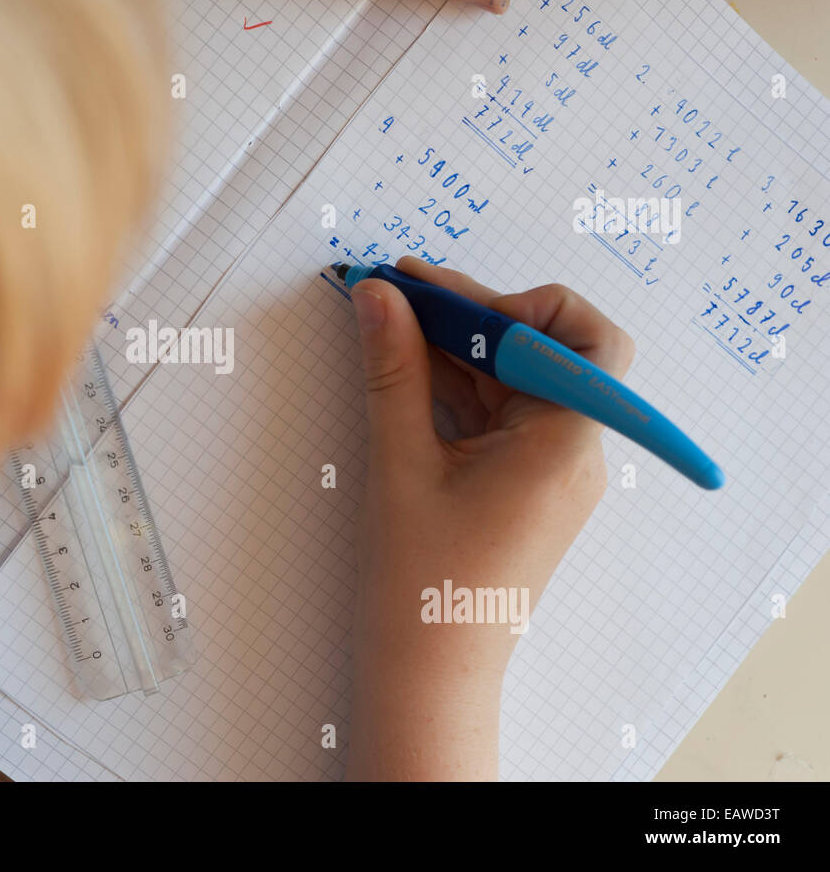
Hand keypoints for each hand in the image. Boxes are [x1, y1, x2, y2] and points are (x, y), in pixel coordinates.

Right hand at [345, 256, 633, 779]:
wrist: (426, 674)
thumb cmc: (422, 584)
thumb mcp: (401, 464)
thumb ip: (393, 371)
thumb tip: (379, 297)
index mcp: (563, 446)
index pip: (585, 341)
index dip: (521, 305)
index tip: (441, 294)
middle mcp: (570, 453)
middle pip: (543, 353)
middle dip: (472, 315)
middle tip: (397, 289)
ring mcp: (546, 471)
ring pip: (513, 381)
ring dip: (455, 347)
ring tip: (387, 319)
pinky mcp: (519, 485)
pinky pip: (496, 415)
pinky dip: (454, 386)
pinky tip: (402, 366)